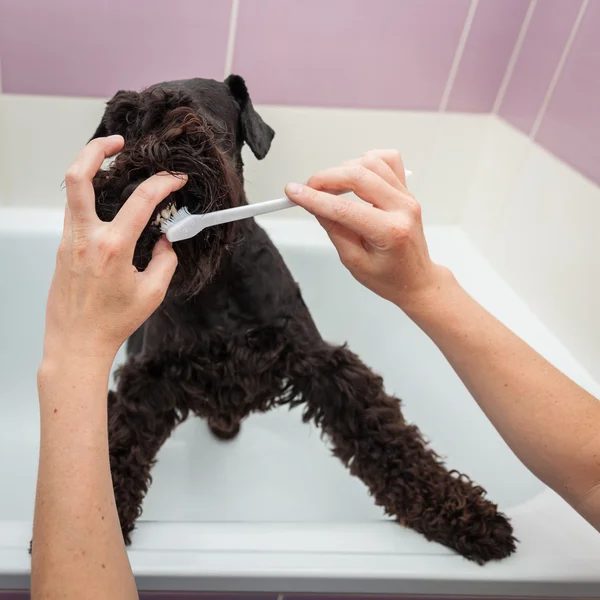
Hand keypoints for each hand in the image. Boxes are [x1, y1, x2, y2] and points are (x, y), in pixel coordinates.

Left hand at [42, 135, 186, 363]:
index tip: (176, 179)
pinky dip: (90, 197)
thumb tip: (166, 242)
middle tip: (118, 142)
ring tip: (112, 165)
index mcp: (112, 247)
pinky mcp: (62, 247)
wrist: (76, 342)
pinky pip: (75, 211)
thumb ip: (165, 261)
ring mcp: (68, 240)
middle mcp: (85, 237)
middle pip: (78, 177)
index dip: (163, 183)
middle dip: (97, 150)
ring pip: (72, 191)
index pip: (141, 200)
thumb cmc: (113, 322)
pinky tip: (108, 204)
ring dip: (89, 169)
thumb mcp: (152, 293)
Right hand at [285, 149, 450, 311]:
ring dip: (344, 169)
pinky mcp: (407, 190)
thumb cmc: (387, 277)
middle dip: (326, 178)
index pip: (344, 208)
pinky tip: (354, 176)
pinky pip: (388, 160)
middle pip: (359, 176)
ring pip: (372, 162)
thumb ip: (334, 229)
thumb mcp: (353, 261)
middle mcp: (403, 208)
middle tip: (307, 188)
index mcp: (390, 232)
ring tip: (329, 187)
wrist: (416, 280)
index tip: (292, 192)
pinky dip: (366, 161)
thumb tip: (314, 204)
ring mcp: (407, 196)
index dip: (314, 198)